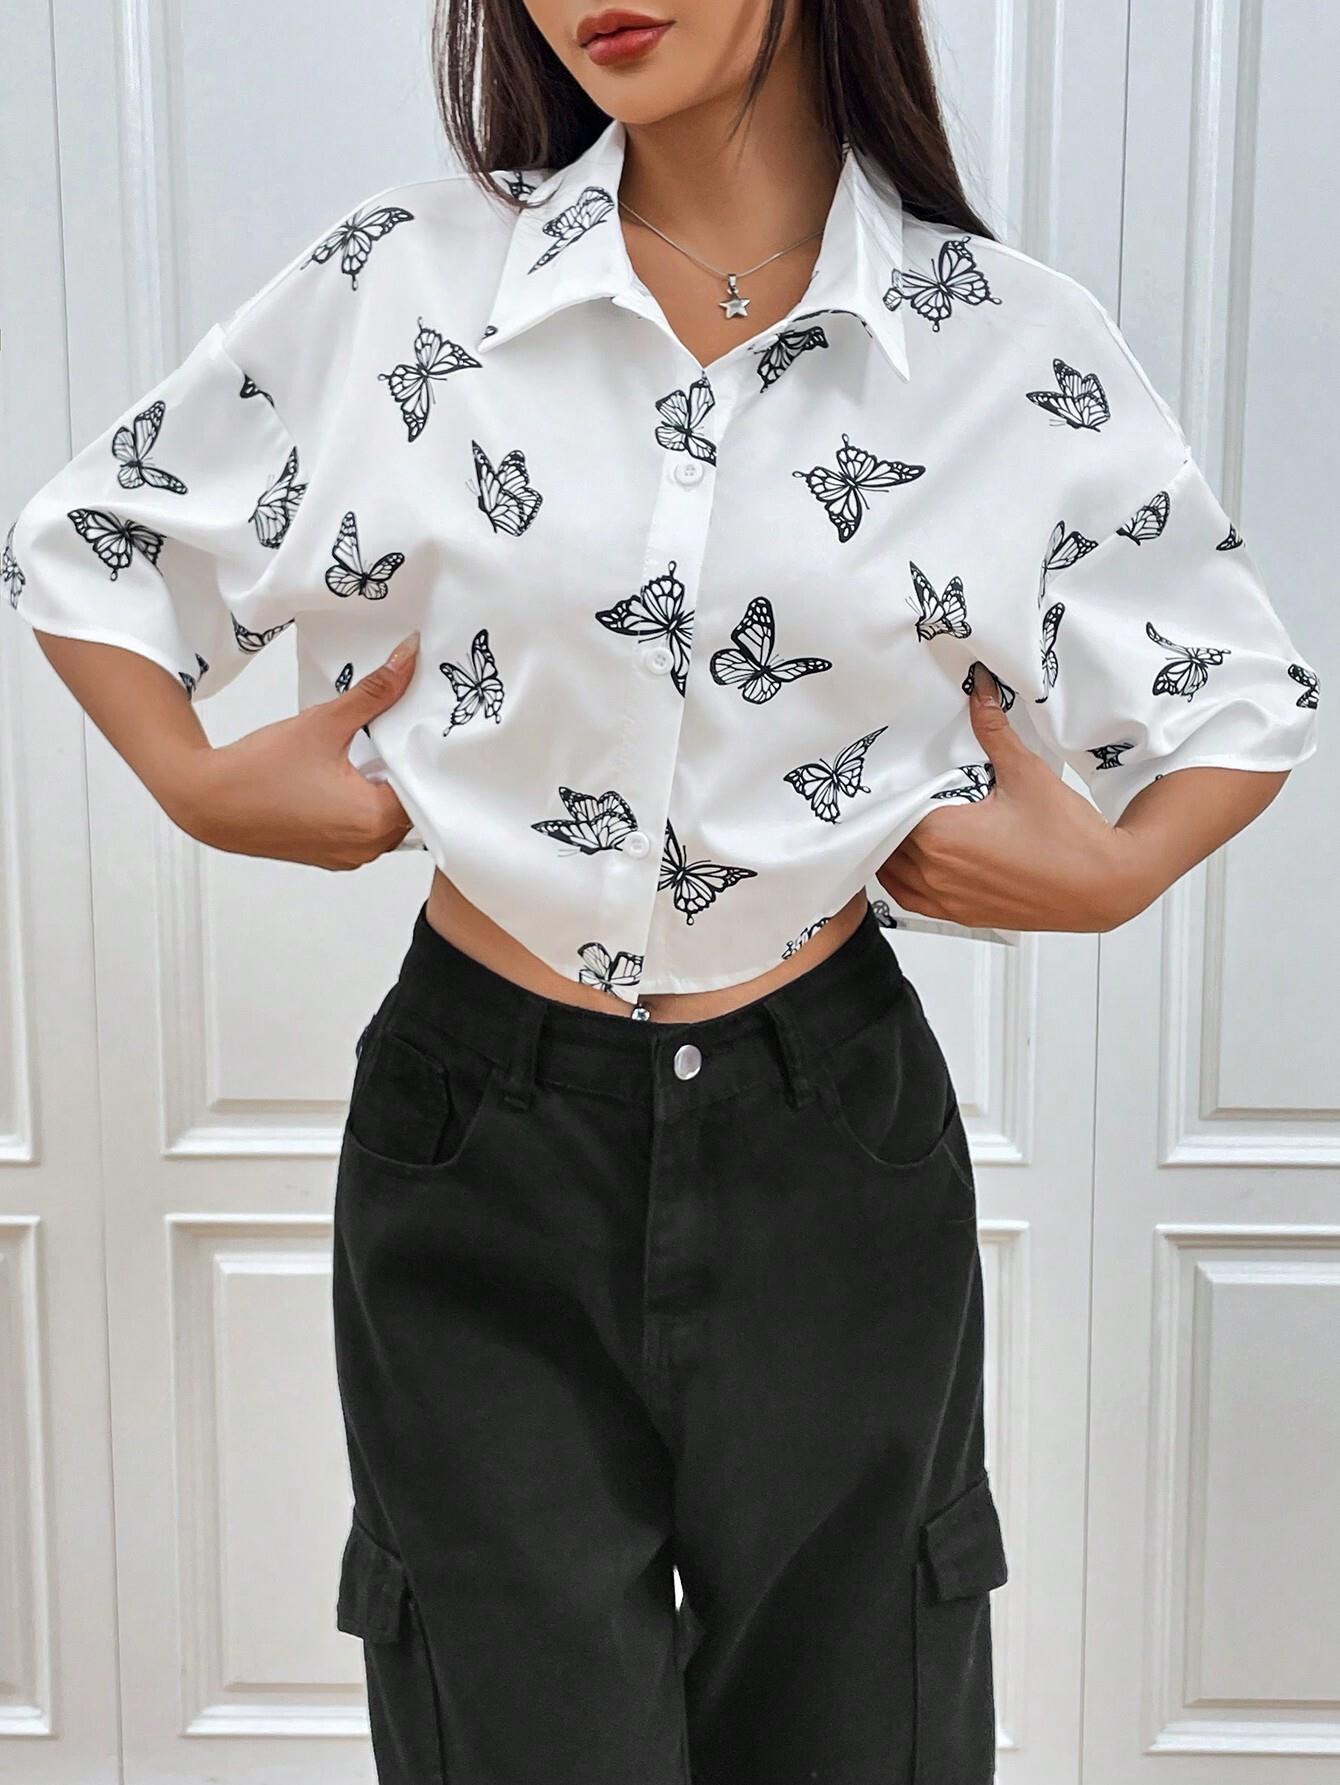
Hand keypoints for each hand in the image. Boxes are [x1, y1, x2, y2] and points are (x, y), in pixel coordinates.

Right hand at [174, 632, 421, 868]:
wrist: (208, 801)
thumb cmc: (259, 771)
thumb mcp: (325, 722)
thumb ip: (374, 692)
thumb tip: (406, 659)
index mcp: (373, 820)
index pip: (425, 789)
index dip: (422, 758)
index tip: (416, 733)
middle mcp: (367, 847)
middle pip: (409, 807)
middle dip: (402, 772)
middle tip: (393, 739)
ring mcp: (348, 857)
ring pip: (388, 821)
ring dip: (382, 791)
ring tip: (366, 756)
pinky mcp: (331, 857)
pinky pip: (363, 832)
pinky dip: (361, 807)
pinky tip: (345, 779)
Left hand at [875, 663, 1151, 931]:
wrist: (1103, 886)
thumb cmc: (1069, 839)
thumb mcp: (1026, 773)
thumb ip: (994, 731)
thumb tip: (980, 691)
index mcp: (942, 835)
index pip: (892, 806)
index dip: (890, 787)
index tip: (894, 770)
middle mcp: (936, 872)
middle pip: (888, 836)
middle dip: (892, 812)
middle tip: (900, 789)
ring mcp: (946, 898)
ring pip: (892, 869)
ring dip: (892, 846)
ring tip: (904, 820)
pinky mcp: (960, 914)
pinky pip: (910, 898)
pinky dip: (902, 877)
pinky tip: (910, 859)